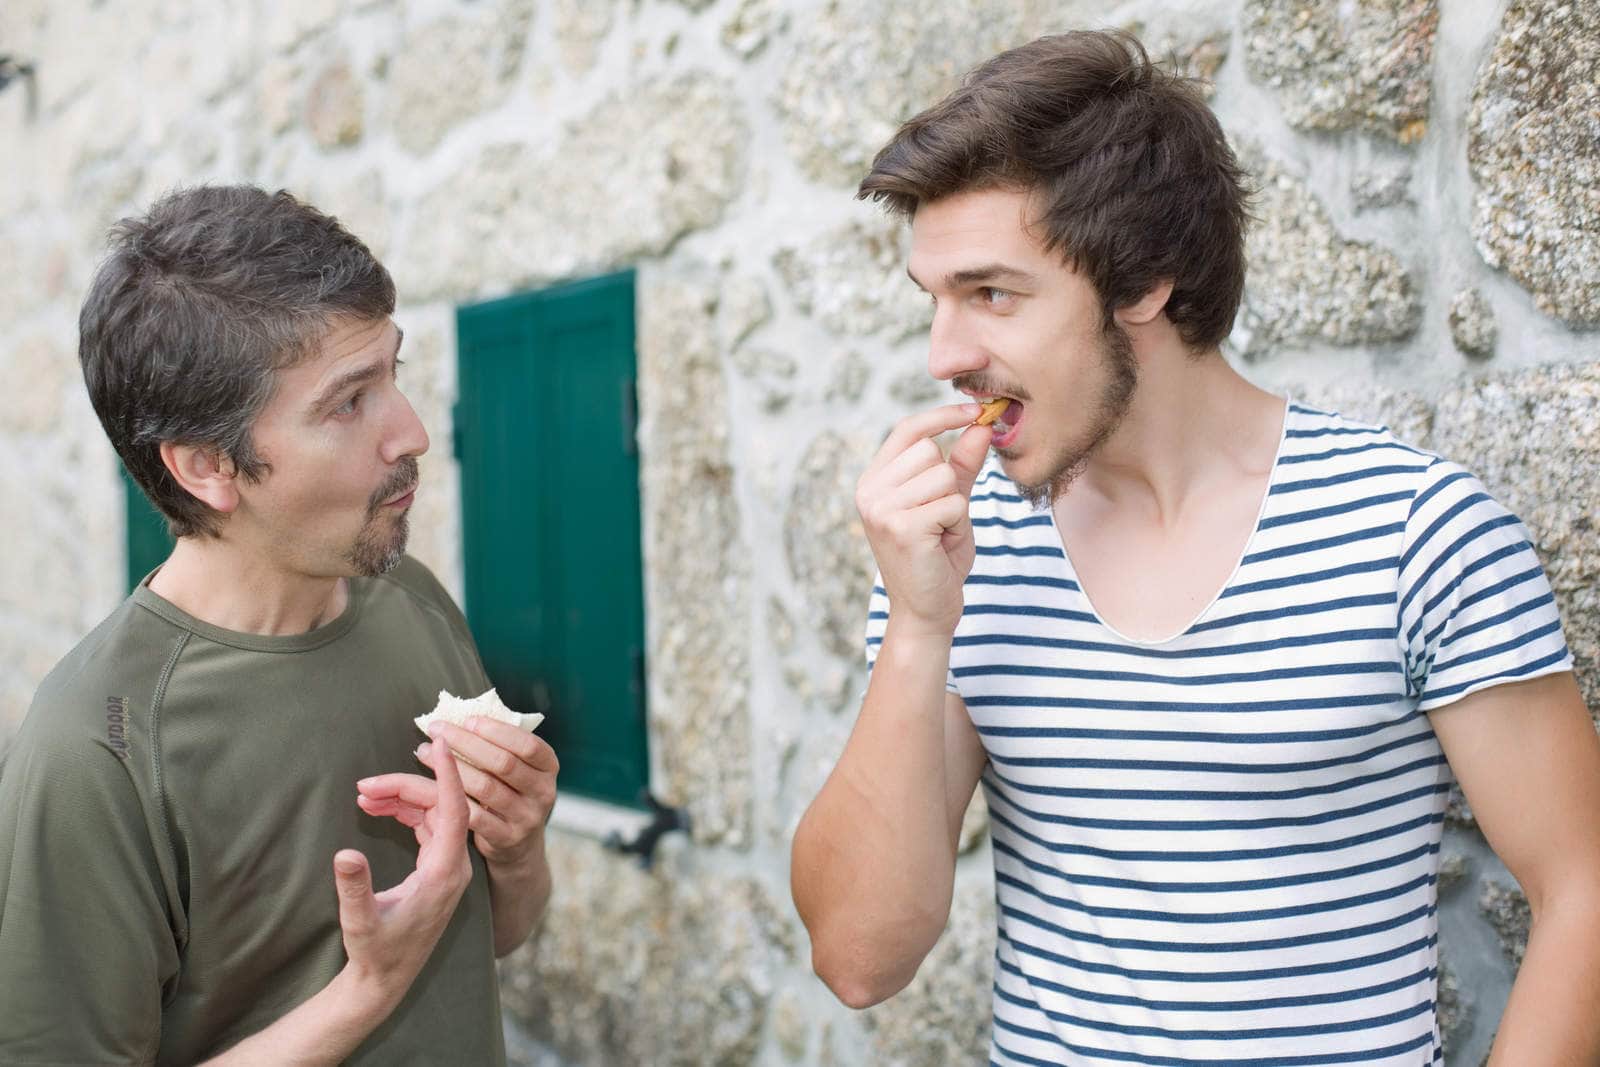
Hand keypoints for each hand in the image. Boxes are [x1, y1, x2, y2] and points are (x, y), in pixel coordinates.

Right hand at [335, 737, 472, 1006]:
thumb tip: (345, 853)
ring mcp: (447, 866)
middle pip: (439, 807)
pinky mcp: (436, 868)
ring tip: (363, 795)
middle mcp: (453, 865)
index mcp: (445, 873)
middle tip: (363, 786)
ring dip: (401, 800)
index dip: (448, 775)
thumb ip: (354, 888)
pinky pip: (427, 826)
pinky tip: (376, 808)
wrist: (385, 980)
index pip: (456, 811)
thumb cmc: (375, 953)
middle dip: (405, 789)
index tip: (439, 743)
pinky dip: (404, 813)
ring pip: (432, 815)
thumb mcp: (359, 922)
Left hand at [358, 719, 558, 870]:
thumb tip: (465, 716)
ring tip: (425, 752)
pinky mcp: (506, 838)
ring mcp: (526, 817)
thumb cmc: (512, 793)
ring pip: (486, 788)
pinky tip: (431, 784)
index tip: (468, 720)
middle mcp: (543, 792)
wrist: (520, 845)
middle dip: (466, 743)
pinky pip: (474, 816)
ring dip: (452, 768)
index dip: (498, 731)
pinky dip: (451, 798)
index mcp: (548, 768)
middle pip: (503, 763)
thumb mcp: (520, 769)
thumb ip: (503, 745)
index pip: (528, 745)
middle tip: (438, 730)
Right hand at [856, 403, 991, 636]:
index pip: (908, 429)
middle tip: (940, 518)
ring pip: (944, 475)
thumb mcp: (950, 504)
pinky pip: (953, 502)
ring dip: (954, 504)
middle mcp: (869, 491)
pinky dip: (957, 523)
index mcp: (874, 480)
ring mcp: (881, 509)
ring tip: (940, 533)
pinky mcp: (902, 526)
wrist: (926, 612)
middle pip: (930, 450)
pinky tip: (941, 545)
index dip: (942, 415)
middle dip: (949, 481)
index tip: (976, 409)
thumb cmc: (937, 558)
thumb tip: (981, 425)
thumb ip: (962, 465)